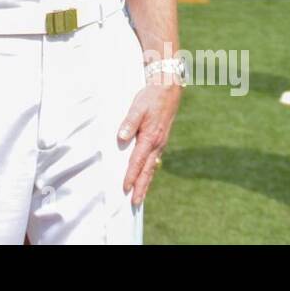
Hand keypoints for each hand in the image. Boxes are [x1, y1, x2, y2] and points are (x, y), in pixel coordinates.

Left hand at [118, 77, 181, 206]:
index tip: (125, 187)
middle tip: (135, 202)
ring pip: (152, 167)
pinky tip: (146, 176)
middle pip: (147, 170)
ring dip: (145, 182)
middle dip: (141, 187)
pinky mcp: (161, 140)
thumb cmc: (151, 97)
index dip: (131, 175)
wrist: (168, 88)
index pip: (138, 161)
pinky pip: (154, 160)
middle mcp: (157, 143)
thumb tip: (121, 137)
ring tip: (140, 195)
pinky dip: (149, 171)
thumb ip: (129, 122)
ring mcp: (160, 143)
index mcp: (151, 137)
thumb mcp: (137, 107)